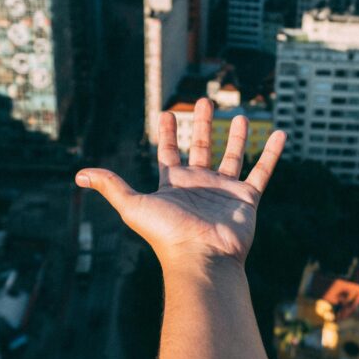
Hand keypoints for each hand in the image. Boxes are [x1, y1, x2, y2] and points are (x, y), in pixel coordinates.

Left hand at [75, 98, 285, 270]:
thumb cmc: (166, 234)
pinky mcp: (247, 198)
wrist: (201, 258)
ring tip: (240, 114)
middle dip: (202, 125)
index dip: (168, 133)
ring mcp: (224, 191)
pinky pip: (262, 170)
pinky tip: (279, 133)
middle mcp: (199, 185)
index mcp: (174, 184)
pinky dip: (271, 152)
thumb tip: (79, 175)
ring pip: (232, 156)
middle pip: (202, 147)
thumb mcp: (133, 205)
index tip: (167, 112)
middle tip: (204, 101)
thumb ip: (111, 186)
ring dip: (236, 136)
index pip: (170, 152)